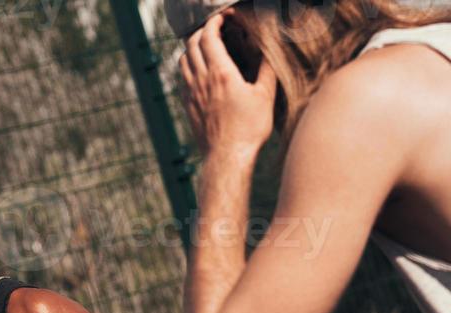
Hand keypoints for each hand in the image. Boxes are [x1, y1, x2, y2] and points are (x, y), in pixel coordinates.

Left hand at [178, 14, 276, 160]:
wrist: (227, 157)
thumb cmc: (249, 129)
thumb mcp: (265, 97)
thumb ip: (266, 70)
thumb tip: (268, 50)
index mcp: (221, 73)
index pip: (209, 37)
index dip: (213, 22)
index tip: (221, 17)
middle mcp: (201, 79)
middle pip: (192, 44)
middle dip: (201, 31)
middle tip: (213, 28)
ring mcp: (191, 93)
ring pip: (183, 60)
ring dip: (191, 48)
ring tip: (203, 46)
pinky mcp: (187, 106)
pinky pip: (182, 78)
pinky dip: (188, 67)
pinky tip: (198, 71)